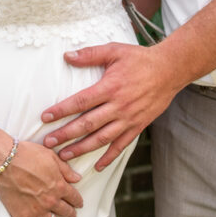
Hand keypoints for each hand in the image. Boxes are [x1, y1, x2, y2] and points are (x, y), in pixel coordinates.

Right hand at [0, 141, 83, 216]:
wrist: (6, 161)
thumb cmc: (27, 155)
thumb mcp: (51, 157)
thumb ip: (65, 170)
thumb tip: (77, 178)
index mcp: (59, 185)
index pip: (73, 196)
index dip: (77, 200)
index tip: (79, 203)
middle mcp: (51, 200)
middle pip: (65, 211)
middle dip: (70, 214)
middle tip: (72, 216)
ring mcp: (38, 210)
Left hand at [40, 42, 180, 170]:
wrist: (169, 70)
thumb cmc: (140, 59)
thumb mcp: (114, 50)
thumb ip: (90, 54)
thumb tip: (67, 56)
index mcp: (110, 87)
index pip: (80, 102)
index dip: (61, 110)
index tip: (45, 117)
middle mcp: (118, 106)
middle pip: (87, 124)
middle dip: (66, 135)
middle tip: (47, 142)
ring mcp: (128, 119)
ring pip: (101, 138)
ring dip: (81, 149)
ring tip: (64, 155)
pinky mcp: (138, 126)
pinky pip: (121, 145)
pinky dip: (109, 157)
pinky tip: (97, 166)